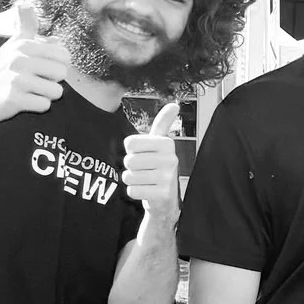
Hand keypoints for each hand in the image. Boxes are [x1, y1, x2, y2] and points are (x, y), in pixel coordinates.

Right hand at [0, 3, 67, 123]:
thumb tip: (26, 4)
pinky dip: (37, 106)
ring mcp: (16, 79)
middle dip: (52, 80)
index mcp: (23, 45)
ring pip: (56, 91)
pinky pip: (44, 105)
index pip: (64, 54)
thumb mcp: (12, 45)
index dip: (57, 64)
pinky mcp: (14, 99)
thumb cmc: (3, 70)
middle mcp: (19, 59)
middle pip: (62, 73)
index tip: (40, 67)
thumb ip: (25, 27)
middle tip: (34, 81)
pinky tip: (24, 101)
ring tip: (29, 91)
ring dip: (45, 95)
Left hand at [123, 102, 181, 220]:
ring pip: (129, 176)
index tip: (144, 155)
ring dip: (132, 180)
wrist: (166, 199)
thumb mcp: (160, 144)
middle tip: (145, 171)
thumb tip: (175, 104)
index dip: (131, 151)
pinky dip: (135, 192)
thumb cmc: (158, 168)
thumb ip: (163, 124)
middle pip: (129, 160)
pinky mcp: (162, 194)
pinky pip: (132, 190)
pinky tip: (147, 191)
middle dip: (131, 167)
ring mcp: (167, 178)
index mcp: (167, 144)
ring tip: (146, 181)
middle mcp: (170, 159)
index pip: (130, 143)